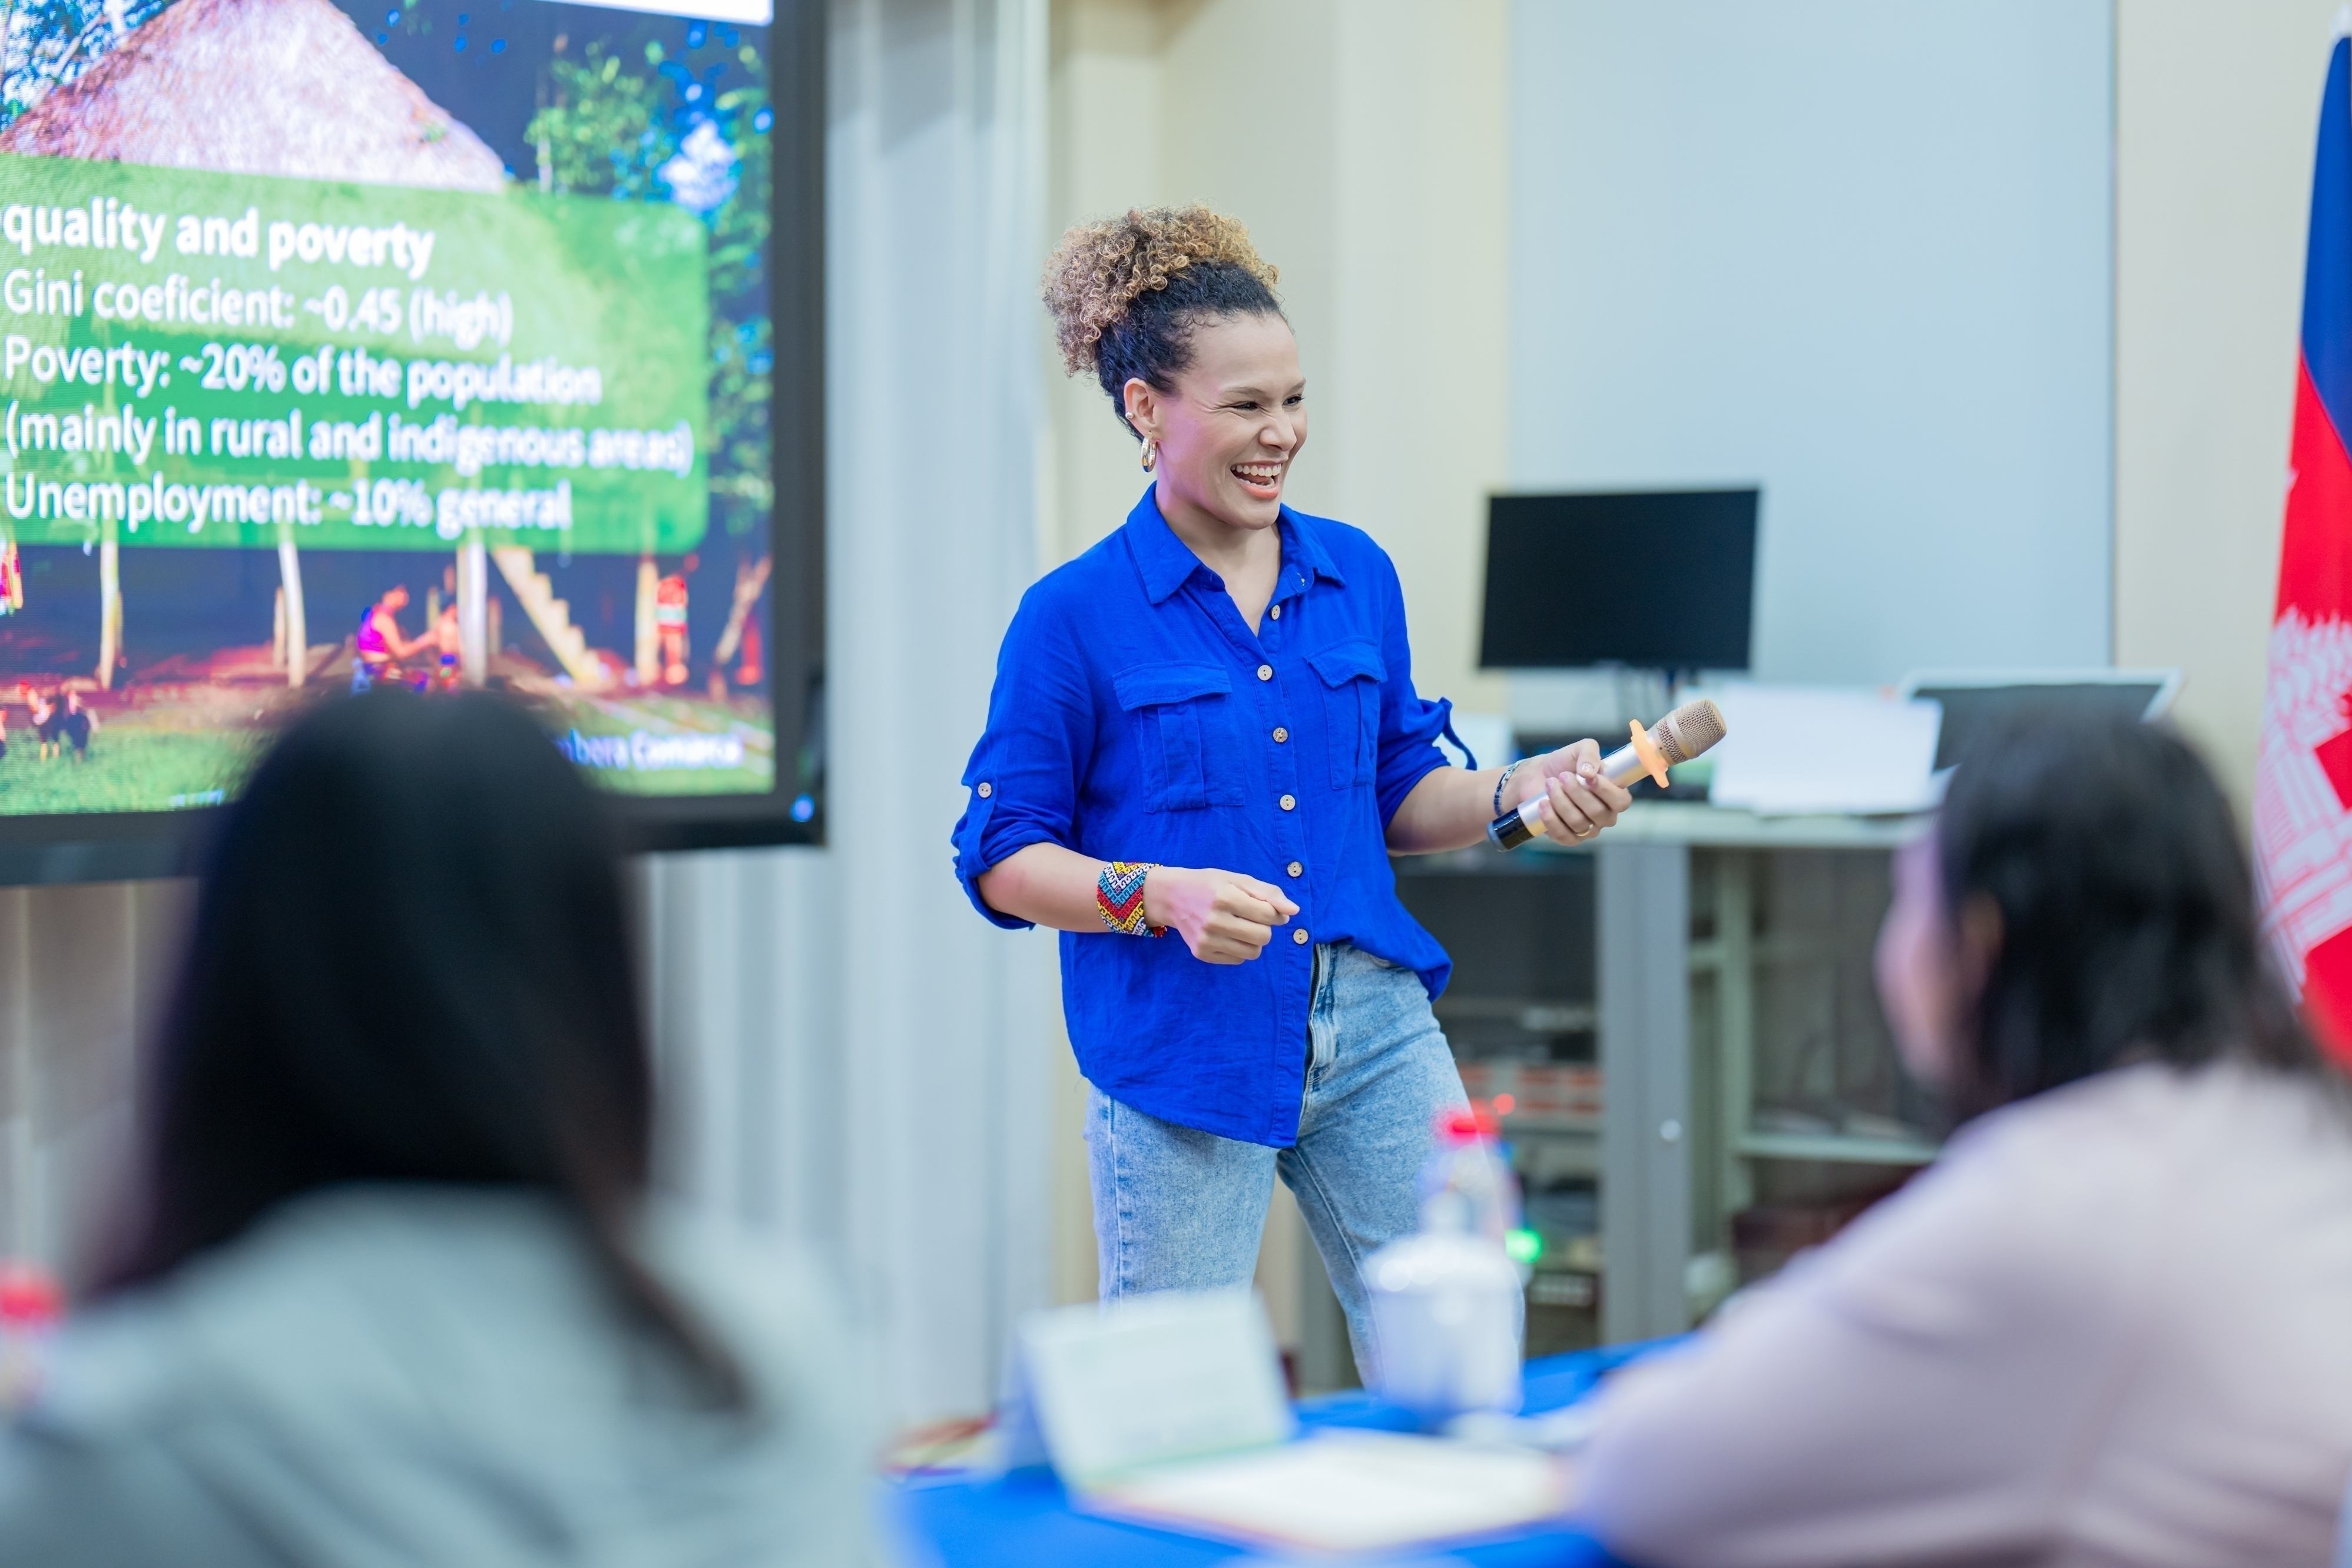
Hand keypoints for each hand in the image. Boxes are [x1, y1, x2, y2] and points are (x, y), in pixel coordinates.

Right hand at [1141, 865, 1298, 963]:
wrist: (1172, 896)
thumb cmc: (1209, 885)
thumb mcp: (1238, 879)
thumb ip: (1269, 893)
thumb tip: (1294, 912)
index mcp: (1225, 897)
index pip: (1268, 915)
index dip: (1275, 913)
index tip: (1267, 908)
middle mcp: (1214, 921)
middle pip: (1263, 937)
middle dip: (1264, 928)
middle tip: (1251, 917)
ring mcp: (1206, 940)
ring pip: (1252, 953)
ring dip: (1254, 941)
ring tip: (1241, 927)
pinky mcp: (1201, 953)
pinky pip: (1238, 960)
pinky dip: (1239, 949)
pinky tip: (1227, 935)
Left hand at [1510, 739, 1633, 845]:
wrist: (1536, 775)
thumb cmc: (1563, 763)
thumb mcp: (1579, 749)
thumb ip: (1589, 753)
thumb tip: (1589, 772)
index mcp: (1613, 794)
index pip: (1621, 801)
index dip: (1606, 791)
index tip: (1588, 778)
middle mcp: (1604, 815)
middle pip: (1598, 813)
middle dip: (1577, 792)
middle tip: (1563, 776)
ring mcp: (1587, 829)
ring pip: (1578, 822)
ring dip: (1561, 801)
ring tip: (1550, 784)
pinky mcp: (1567, 838)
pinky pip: (1563, 835)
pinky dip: (1551, 818)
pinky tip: (1543, 803)